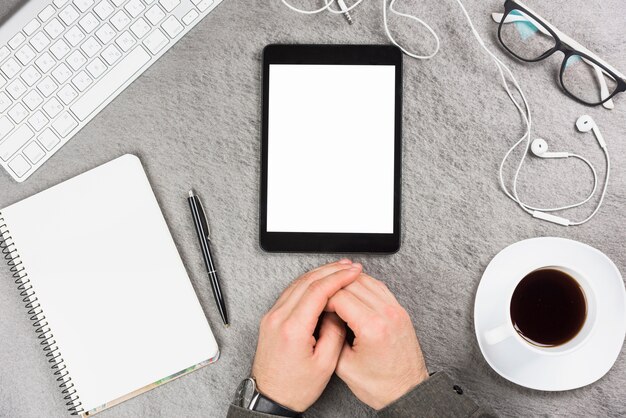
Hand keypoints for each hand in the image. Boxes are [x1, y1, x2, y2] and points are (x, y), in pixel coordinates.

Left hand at [251, 260, 362, 411]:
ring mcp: (271, 317)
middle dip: (331, 270)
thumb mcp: (325, 364)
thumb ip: (335, 332)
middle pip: (306, 281)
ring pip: (297, 283)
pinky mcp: (270, 319)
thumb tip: (339, 310)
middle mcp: (278, 318)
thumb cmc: (295, 387)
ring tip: (338, 270)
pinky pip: (290, 292)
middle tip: (349, 266)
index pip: (318, 291)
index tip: (353, 272)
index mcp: (292, 329)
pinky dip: (307, 283)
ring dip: (319, 273)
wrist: (270, 399)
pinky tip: (319, 282)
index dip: (338, 278)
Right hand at [327, 273, 428, 409]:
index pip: (340, 296)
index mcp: (372, 327)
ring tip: (335, 291)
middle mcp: (387, 314)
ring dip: (348, 282)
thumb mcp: (344, 366)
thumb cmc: (380, 386)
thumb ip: (331, 337)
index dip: (323, 298)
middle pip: (352, 283)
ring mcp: (396, 310)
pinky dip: (363, 285)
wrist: (407, 392)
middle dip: (333, 287)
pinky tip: (353, 291)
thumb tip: (322, 315)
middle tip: (323, 297)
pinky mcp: (400, 311)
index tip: (317, 306)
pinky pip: (379, 287)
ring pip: (366, 280)